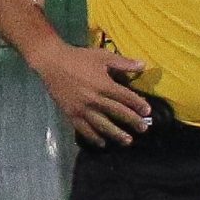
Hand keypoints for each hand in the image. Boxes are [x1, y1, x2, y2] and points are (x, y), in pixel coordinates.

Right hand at [31, 42, 149, 143]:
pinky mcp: (70, 113)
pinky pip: (83, 128)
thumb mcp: (103, 56)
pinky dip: (93, 136)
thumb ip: (124, 63)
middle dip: (132, 121)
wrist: (51, 62)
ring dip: (115, 133)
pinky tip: (101, 143)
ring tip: (127, 141)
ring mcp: (81, 108)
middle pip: (117, 112)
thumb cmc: (79, 58)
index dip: (138, 104)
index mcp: (104, 85)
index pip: (126, 97)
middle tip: (143, 129)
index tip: (147, 112)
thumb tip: (144, 65)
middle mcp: (94, 99)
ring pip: (101, 124)